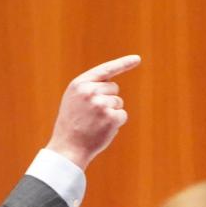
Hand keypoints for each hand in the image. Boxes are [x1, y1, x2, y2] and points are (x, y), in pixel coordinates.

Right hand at [46, 54, 140, 169]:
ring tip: (95, 122)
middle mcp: (90, 91)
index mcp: (79, 84)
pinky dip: (116, 123)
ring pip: (118, 102)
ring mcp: (101, 104)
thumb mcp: (74, 99)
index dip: (123, 63)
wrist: (68, 147)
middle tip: (92, 114)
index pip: (105, 70)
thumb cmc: (72, 123)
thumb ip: (89, 88)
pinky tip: (102, 129)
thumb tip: (112, 83)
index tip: (137, 59)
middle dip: (108, 99)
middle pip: (114, 88)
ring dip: (111, 112)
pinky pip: (122, 115)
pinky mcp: (111, 117)